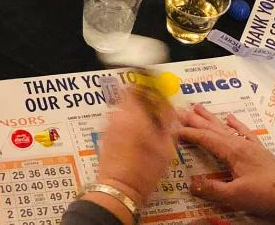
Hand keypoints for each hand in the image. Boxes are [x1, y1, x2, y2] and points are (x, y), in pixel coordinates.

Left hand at [90, 87, 177, 205]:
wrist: (119, 188)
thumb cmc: (144, 171)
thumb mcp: (165, 148)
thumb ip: (168, 123)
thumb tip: (169, 109)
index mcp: (134, 114)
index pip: (138, 86)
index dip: (149, 88)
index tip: (157, 94)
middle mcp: (118, 115)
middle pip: (130, 96)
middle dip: (143, 101)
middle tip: (155, 113)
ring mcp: (109, 124)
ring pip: (123, 108)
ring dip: (135, 113)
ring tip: (147, 129)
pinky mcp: (104, 134)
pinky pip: (117, 120)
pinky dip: (127, 123)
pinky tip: (136, 139)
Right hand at [178, 105, 274, 223]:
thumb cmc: (267, 197)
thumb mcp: (236, 197)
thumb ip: (212, 189)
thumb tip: (190, 182)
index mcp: (233, 152)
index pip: (205, 138)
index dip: (187, 133)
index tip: (171, 128)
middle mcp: (241, 144)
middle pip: (213, 128)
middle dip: (195, 119)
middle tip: (178, 110)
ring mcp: (251, 147)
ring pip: (226, 128)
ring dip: (211, 118)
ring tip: (198, 106)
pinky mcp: (260, 152)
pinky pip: (245, 133)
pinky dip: (237, 125)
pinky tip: (230, 117)